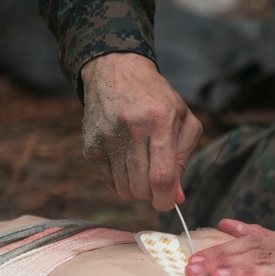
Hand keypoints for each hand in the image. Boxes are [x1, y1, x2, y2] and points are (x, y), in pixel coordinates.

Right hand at [80, 53, 202, 210]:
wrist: (117, 72)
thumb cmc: (159, 100)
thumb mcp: (183, 120)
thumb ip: (184, 158)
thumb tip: (177, 196)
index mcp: (160, 120)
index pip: (161, 175)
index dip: (166, 198)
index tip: (168, 203)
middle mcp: (132, 128)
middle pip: (141, 187)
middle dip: (153, 195)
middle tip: (157, 185)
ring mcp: (107, 136)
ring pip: (124, 189)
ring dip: (137, 189)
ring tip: (143, 170)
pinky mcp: (91, 144)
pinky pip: (108, 181)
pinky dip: (121, 182)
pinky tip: (127, 164)